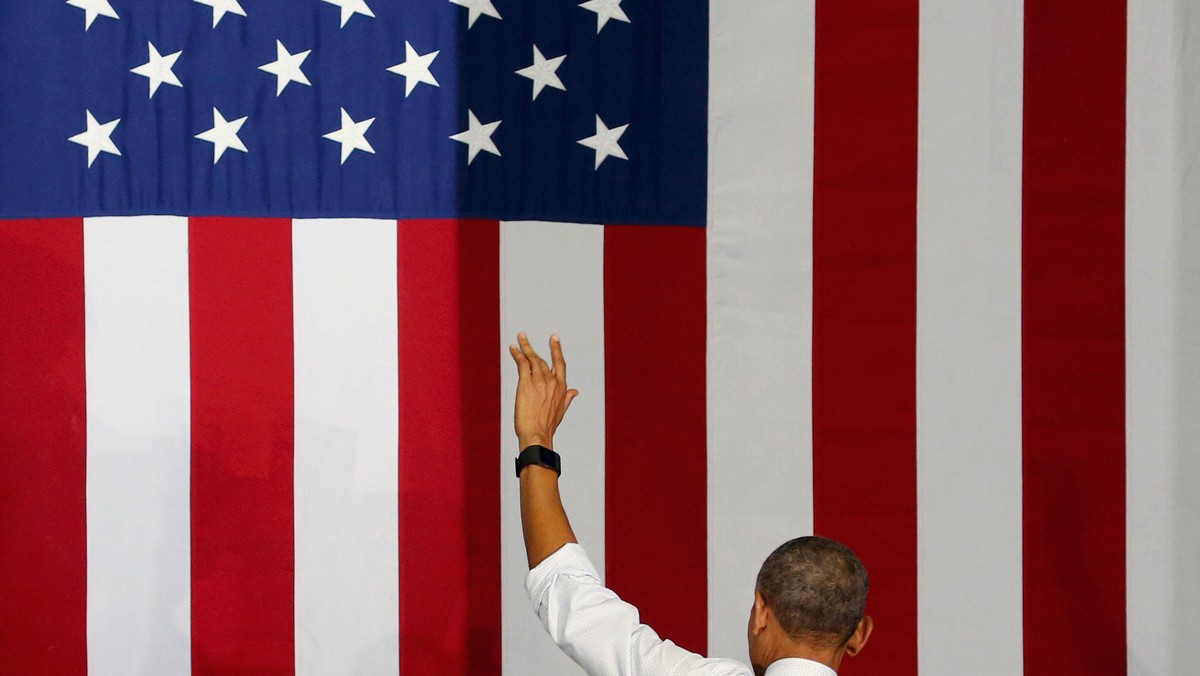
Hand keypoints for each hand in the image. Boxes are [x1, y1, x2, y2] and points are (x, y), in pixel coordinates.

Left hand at [509, 332, 578, 450]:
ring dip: (524, 347)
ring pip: (531, 359)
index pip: (560, 363)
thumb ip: (567, 398)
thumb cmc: (547, 426)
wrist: (537, 434)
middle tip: (524, 337)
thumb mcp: (561, 411)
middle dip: (532, 347)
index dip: (556, 349)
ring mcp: (539, 381)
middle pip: (541, 359)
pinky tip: (513, 349)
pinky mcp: (526, 383)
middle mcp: (551, 381)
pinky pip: (522, 364)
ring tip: (519, 339)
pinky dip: (517, 354)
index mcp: (561, 387)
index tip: (554, 339)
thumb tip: (575, 392)